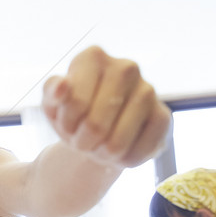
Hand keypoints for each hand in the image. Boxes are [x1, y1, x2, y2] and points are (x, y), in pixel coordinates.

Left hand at [42, 46, 171, 167]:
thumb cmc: (73, 114)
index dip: (67, 125)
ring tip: (99, 147)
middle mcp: (125, 67)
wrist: (98, 132)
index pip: (75, 103)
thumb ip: (52, 93)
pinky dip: (125, 159)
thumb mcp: (53, 105)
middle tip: (82, 142)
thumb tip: (62, 85)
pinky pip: (141, 149)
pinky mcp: (164, 115)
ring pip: (118, 142)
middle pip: (96, 125)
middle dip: (84, 143)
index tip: (67, 125)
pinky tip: (121, 151)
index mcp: (93, 57)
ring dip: (103, 154)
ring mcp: (148, 89)